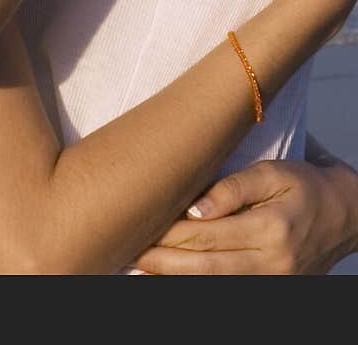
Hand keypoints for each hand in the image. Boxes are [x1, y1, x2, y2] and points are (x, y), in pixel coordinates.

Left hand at [131, 157, 357, 274]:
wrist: (345, 216)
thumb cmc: (305, 187)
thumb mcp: (274, 174)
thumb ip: (233, 188)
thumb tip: (195, 208)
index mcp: (270, 229)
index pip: (208, 235)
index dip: (170, 233)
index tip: (140, 225)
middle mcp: (271, 264)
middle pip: (206, 266)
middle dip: (164, 261)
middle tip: (129, 252)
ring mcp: (273, 283)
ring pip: (215, 286)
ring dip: (175, 279)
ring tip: (141, 269)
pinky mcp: (272, 291)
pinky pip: (230, 292)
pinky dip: (199, 287)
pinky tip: (172, 279)